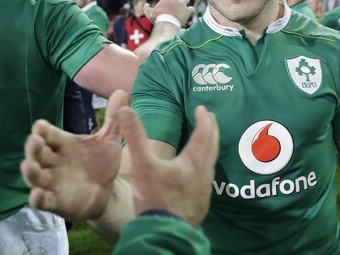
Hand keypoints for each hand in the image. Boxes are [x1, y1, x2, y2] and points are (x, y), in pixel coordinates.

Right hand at [20, 91, 128, 220]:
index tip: (40, 126)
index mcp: (64, 144)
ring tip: (28, 165)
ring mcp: (53, 182)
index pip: (49, 134)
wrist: (107, 192)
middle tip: (34, 140)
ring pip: (36, 176)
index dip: (43, 130)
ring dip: (30, 171)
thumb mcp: (109, 140)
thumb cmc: (101, 163)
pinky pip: (44, 201)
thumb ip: (113, 118)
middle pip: (38, 153)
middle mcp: (54, 162)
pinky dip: (38, 199)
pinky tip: (36, 195)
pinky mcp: (57, 202)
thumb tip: (122, 91)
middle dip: (33, 147)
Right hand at [121, 105, 218, 226]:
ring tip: (208, 140)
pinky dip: (206, 165)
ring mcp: (204, 189)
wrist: (164, 232)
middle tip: (210, 118)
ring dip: (211, 147)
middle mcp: (203, 173)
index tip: (202, 108)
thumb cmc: (155, 198)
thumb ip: (135, 136)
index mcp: (193, 161)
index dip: (203, 119)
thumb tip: (127, 110)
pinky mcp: (201, 203)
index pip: (203, 133)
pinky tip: (199, 172)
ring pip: (212, 162)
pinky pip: (208, 177)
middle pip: (212, 146)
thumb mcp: (143, 164)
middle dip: (211, 130)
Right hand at [145, 0, 194, 26]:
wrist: (166, 24)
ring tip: (183, 6)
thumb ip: (146, 8)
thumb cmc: (157, 18)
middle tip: (176, 1)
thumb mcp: (149, 13)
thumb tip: (145, 5)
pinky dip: (190, 10)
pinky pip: (191, 8)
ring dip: (185, 1)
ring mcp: (181, 4)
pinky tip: (188, 13)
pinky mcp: (187, 11)